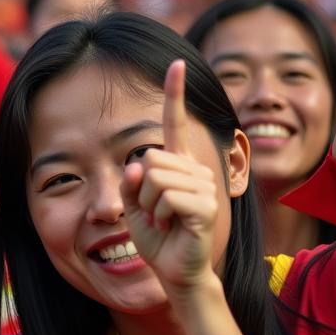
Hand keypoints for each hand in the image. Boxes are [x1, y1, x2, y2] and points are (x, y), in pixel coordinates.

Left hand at [122, 60, 218, 293]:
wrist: (175, 271)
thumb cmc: (156, 237)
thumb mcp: (133, 205)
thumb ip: (130, 181)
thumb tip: (137, 164)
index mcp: (177, 165)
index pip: (174, 124)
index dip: (175, 94)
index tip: (176, 63)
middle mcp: (195, 169)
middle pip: (148, 158)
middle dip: (139, 190)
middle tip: (154, 212)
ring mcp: (204, 186)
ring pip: (155, 178)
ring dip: (149, 205)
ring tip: (164, 221)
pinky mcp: (206, 205)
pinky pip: (167, 197)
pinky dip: (160, 215)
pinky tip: (172, 227)